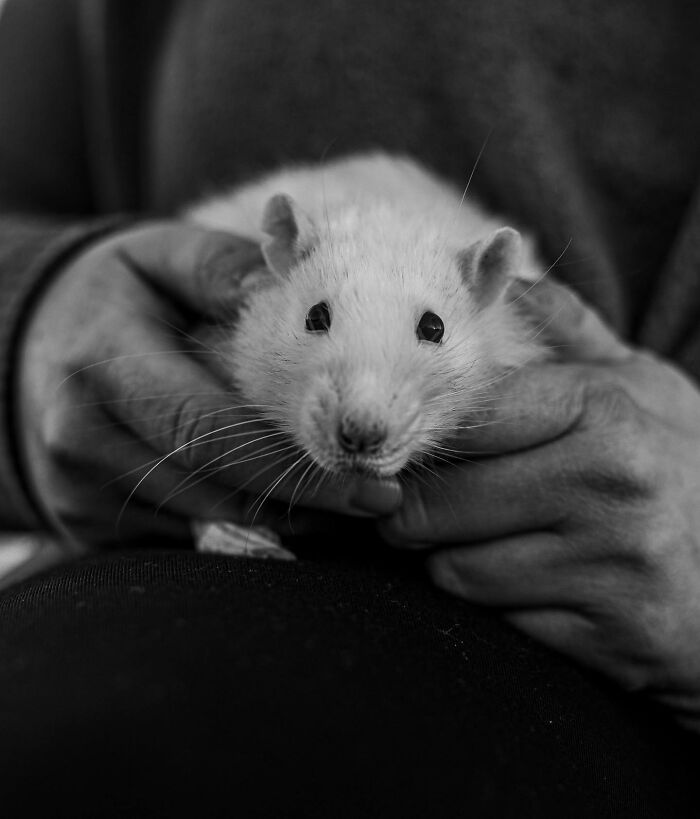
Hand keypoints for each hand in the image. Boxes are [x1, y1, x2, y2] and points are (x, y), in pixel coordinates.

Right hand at [17, 223, 400, 548]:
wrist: (36, 344)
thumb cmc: (117, 295)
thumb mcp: (159, 256)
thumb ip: (221, 267)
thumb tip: (293, 286)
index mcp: (104, 364)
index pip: (210, 431)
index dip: (294, 468)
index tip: (372, 488)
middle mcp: (82, 436)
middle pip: (213, 490)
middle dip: (305, 507)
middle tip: (380, 504)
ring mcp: (79, 488)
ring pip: (203, 525)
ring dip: (282, 525)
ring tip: (348, 511)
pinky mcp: (86, 520)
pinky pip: (180, 538)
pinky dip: (240, 531)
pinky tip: (287, 512)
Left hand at [379, 277, 699, 728]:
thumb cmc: (683, 468)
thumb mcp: (644, 387)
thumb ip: (570, 331)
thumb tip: (506, 275)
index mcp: (603, 409)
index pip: (462, 421)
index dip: (421, 439)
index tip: (409, 451)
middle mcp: (610, 483)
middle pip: (437, 504)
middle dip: (413, 511)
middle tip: (419, 508)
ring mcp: (614, 564)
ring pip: (455, 570)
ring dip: (453, 562)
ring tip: (488, 544)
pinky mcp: (615, 635)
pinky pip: (501, 624)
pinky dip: (500, 609)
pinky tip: (535, 587)